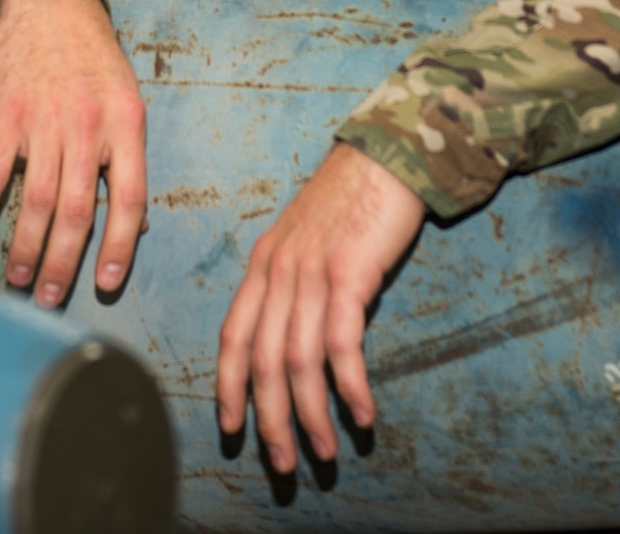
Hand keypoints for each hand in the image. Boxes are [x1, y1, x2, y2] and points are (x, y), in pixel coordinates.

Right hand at [0, 0, 146, 305]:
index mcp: (127, 125)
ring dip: (25, 247)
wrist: (51, 5)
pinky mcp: (6, 112)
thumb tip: (135, 224)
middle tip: (49, 298)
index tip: (105, 284)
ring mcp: (45, 119)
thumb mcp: (126, 102)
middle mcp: (88, 125)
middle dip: (63, 263)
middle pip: (78, 210)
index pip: (129, 199)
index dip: (119, 247)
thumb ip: (127, 160)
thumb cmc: (93, 60)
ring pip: (37, 200)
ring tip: (17, 279)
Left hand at [215, 143, 426, 472]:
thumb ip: (292, 279)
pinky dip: (349, 386)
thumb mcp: (305, 237)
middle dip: (269, 419)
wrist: (389, 155)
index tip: (231, 428)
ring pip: (298, 361)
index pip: (233, 336)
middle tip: (284, 463)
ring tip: (323, 451)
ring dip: (310, 414)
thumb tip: (291, 332)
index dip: (229, 387)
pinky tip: (361, 414)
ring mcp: (311, 271)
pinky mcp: (349, 274)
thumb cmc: (353, 198)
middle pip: (262, 361)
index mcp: (263, 263)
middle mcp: (278, 269)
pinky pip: (341, 345)